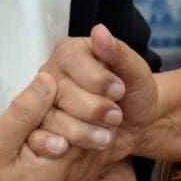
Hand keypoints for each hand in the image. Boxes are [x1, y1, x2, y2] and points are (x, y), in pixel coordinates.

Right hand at [0, 74, 110, 180]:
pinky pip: (95, 151)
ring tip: (68, 100)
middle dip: (89, 106)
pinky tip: (69, 119)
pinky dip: (86, 131)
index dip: (82, 97)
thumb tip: (49, 79)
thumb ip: (24, 112)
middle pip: (102, 132)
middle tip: (71, 87)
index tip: (67, 81)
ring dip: (89, 118)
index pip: (90, 124)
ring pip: (103, 139)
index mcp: (59, 174)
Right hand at [21, 26, 137, 162]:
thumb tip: (99, 31)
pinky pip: (40, 139)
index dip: (97, 80)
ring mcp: (44, 105)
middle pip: (61, 93)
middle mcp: (51, 76)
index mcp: (70, 53)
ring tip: (106, 135)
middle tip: (116, 116)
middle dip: (93, 109)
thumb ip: (118, 52)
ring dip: (83, 131)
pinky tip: (76, 149)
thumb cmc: (136, 91)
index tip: (119, 90)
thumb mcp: (136, 70)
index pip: (71, 62)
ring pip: (52, 119)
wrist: (140, 123)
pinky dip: (60, 146)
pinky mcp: (46, 131)